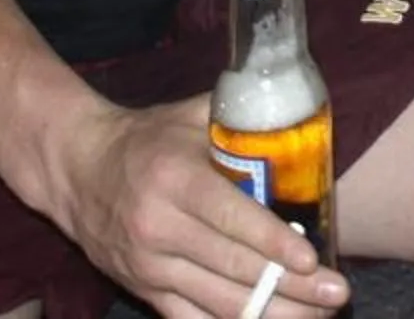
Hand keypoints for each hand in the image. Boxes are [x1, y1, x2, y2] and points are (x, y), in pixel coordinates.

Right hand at [44, 94, 346, 317]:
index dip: (273, 243)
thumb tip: (298, 114)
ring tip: (317, 316)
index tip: (311, 259)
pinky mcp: (144, 291)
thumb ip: (238, 120)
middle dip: (292, 286)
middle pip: (234, 267)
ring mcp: (150, 267)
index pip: (231, 218)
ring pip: (219, 302)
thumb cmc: (146, 140)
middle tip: (336, 294)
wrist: (77, 170)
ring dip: (273, 314)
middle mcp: (159, 228)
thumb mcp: (188, 117)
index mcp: (175, 180)